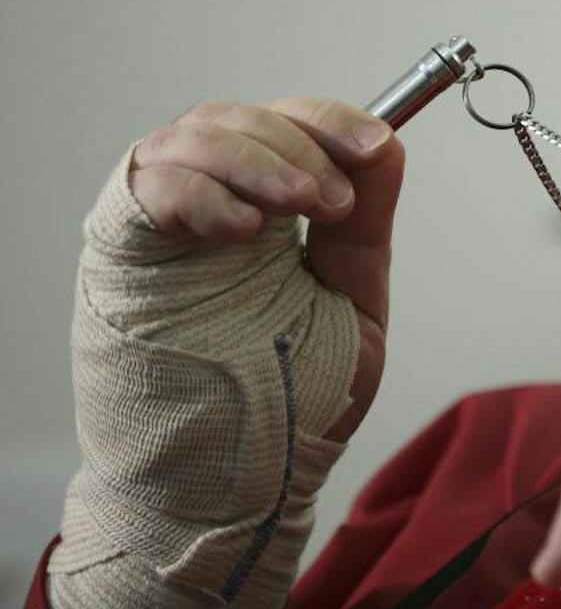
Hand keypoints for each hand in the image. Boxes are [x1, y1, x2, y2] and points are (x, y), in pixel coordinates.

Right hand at [130, 97, 403, 439]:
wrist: (242, 489)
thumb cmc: (291, 405)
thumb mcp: (351, 300)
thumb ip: (365, 223)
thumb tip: (387, 142)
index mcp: (268, 213)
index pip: (287, 126)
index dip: (331, 121)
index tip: (375, 147)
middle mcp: (212, 209)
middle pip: (238, 118)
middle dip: (299, 141)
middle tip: (335, 200)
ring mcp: (167, 231)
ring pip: (190, 137)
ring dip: (256, 157)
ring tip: (302, 205)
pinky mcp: (125, 259)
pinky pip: (144, 188)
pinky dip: (197, 191)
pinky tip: (243, 230)